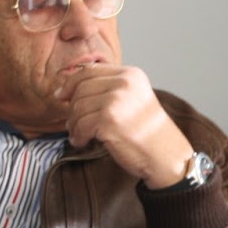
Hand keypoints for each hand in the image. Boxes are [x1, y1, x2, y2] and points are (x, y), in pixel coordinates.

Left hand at [56, 63, 192, 186]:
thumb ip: (108, 88)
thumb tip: (65, 89)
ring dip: (75, 125)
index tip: (61, 96)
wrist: (166, 156)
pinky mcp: (109, 120)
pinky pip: (80, 126)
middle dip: (72, 108)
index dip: (71, 83)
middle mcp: (125, 83)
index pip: (90, 71)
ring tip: (81, 135)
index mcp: (131, 75)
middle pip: (80, 89)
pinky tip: (84, 142)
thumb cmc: (148, 132)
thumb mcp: (133, 99)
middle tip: (74, 124)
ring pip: (78, 108)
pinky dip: (78, 136)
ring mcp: (117, 100)